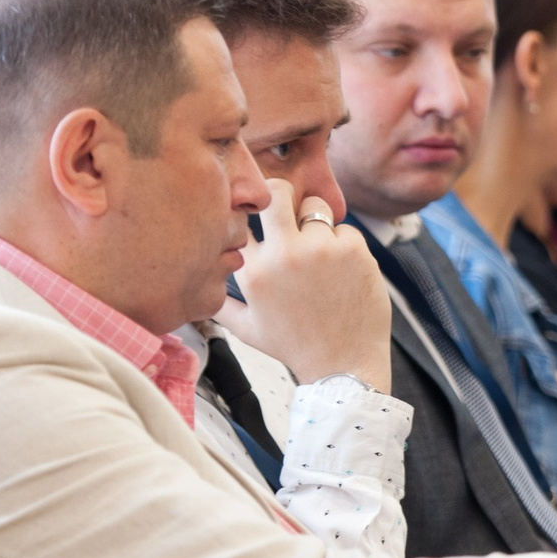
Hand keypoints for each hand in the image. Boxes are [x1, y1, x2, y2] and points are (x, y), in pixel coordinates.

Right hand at [217, 179, 392, 391]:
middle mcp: (285, 254)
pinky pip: (346, 229)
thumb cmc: (295, 347)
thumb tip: (201, 282)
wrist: (343, 366)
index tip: (257, 217)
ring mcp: (322, 249)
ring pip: (316, 208)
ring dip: (317, 225)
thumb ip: (220, 302)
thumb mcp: (247, 329)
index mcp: (255, 270)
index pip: (242, 218)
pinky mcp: (354, 251)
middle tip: (286, 204)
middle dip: (280, 193)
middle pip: (277, 191)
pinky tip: (342, 271)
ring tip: (319, 255)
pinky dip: (344, 245)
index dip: (248, 212)